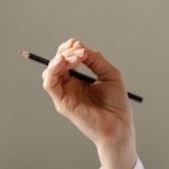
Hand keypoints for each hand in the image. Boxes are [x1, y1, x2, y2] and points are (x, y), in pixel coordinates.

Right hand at [42, 39, 136, 168]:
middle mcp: (69, 86)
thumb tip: (78, 46)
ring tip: (76, 58)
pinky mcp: (62, 102)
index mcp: (79, 79)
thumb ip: (94, 59)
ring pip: (50, 71)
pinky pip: (49, 83)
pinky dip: (53, 70)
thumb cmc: (116, 104)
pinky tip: (64, 62)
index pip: (67, 59)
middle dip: (65, 51)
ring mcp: (64, 94)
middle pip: (57, 63)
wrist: (119, 124)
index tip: (78, 44)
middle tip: (79, 51)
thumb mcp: (109, 73)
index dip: (69, 48)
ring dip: (60, 59)